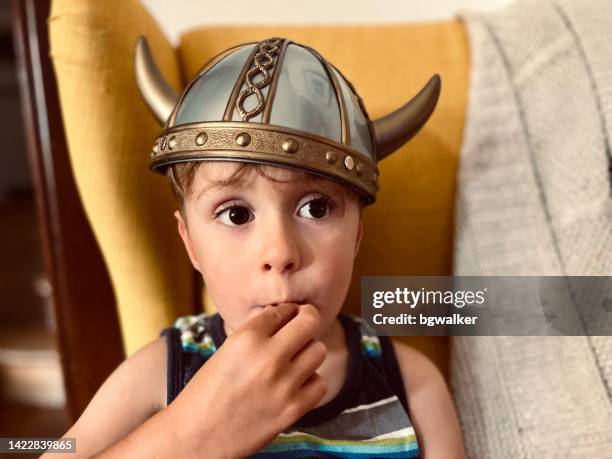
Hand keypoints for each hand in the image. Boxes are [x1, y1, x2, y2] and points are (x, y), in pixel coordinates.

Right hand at [166, 303, 327, 458]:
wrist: (195, 437)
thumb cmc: (206, 393)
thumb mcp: (225, 351)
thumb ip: (254, 334)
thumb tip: (282, 317)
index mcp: (246, 338)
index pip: (283, 310)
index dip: (287, 311)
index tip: (287, 316)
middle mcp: (268, 357)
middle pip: (309, 322)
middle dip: (308, 320)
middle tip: (304, 325)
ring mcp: (283, 384)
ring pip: (318, 351)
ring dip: (309, 353)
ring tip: (296, 360)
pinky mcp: (292, 409)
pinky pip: (319, 384)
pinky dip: (311, 383)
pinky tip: (296, 385)